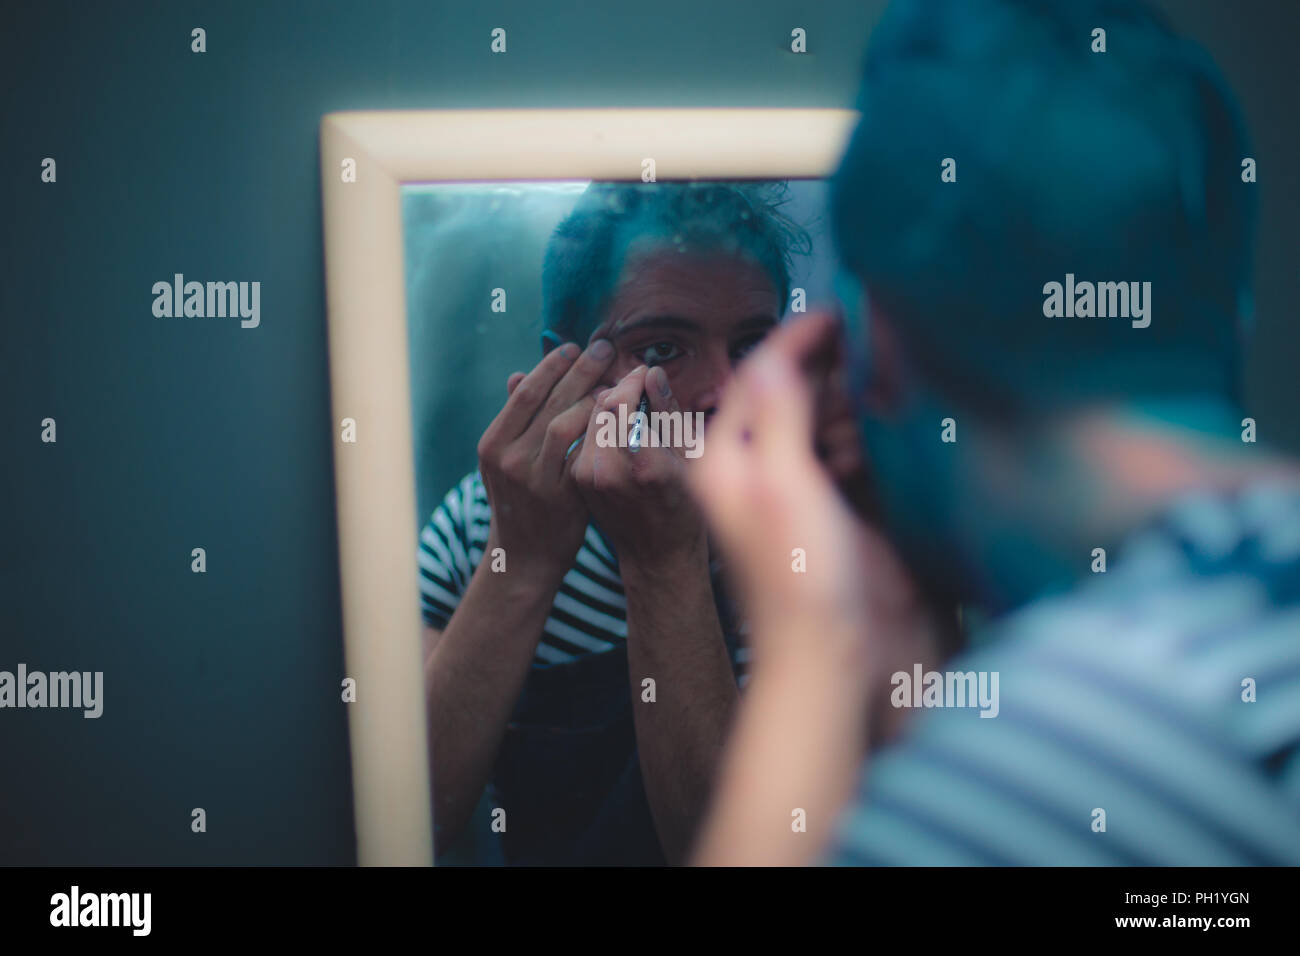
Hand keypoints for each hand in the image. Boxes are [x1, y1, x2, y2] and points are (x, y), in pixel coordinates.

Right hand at [476, 339, 615, 583]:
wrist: (525, 556)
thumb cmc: (522, 501)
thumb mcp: (507, 460)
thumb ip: (516, 420)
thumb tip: (516, 375)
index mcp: (493, 443)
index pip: (525, 392)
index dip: (551, 365)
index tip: (574, 346)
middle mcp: (507, 458)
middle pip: (546, 400)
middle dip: (578, 369)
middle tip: (604, 348)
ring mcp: (532, 477)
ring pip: (564, 423)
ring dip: (592, 397)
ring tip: (615, 381)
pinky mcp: (559, 495)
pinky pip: (582, 452)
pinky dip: (600, 430)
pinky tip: (618, 416)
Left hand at [566, 363, 706, 570]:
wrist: (657, 556)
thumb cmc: (686, 507)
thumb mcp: (689, 459)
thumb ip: (667, 413)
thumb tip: (651, 373)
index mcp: (643, 465)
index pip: (622, 402)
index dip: (631, 380)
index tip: (643, 371)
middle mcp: (608, 471)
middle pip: (599, 408)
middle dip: (616, 388)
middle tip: (634, 381)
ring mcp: (588, 478)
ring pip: (587, 421)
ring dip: (604, 405)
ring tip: (625, 400)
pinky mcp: (577, 482)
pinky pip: (582, 440)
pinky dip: (596, 426)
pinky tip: (613, 424)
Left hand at [686, 311, 923, 677]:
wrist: (830, 656)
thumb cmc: (797, 579)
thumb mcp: (782, 485)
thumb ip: (778, 417)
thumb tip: (773, 357)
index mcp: (726, 462)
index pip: (755, 380)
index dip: (793, 342)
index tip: (834, 311)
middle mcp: (754, 471)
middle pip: (787, 395)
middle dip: (823, 369)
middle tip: (865, 343)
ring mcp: (792, 492)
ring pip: (818, 422)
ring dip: (845, 406)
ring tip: (873, 396)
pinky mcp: (827, 512)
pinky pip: (843, 455)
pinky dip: (860, 440)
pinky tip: (877, 443)